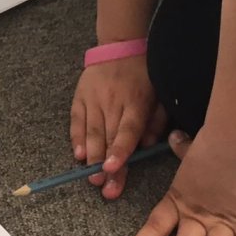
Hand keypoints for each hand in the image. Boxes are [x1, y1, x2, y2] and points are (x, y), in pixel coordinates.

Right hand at [70, 57, 165, 198]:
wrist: (120, 45)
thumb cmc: (144, 76)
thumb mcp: (159, 95)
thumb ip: (156, 121)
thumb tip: (147, 146)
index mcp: (136, 101)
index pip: (127, 130)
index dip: (120, 150)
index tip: (113, 169)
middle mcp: (112, 101)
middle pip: (109, 138)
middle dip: (106, 166)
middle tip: (106, 189)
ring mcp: (93, 99)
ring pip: (91, 132)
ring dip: (91, 158)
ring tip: (92, 178)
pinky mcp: (80, 97)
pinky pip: (76, 122)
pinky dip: (76, 139)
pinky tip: (79, 156)